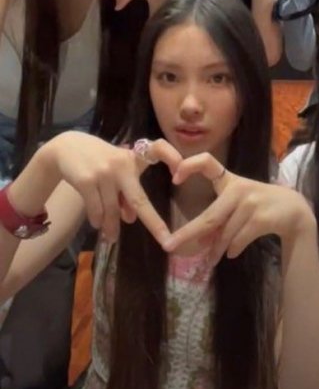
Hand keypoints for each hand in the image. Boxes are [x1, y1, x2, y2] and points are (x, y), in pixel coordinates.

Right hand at [44, 133, 181, 243]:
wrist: (66, 147)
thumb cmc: (100, 160)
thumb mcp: (118, 170)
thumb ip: (127, 192)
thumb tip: (131, 218)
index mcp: (134, 157)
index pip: (159, 148)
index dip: (172, 157)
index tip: (181, 173)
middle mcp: (122, 164)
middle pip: (139, 199)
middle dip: (154, 222)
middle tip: (165, 240)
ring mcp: (104, 172)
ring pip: (113, 211)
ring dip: (112, 227)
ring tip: (111, 236)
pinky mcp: (86, 180)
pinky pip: (96, 211)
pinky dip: (98, 221)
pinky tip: (97, 223)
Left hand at [162, 152, 315, 264]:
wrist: (294, 210)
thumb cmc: (259, 204)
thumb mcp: (238, 202)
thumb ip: (219, 217)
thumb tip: (196, 240)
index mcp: (229, 179)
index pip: (207, 162)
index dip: (189, 165)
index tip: (174, 178)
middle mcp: (239, 188)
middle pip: (209, 216)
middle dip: (187, 234)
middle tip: (169, 246)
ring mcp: (251, 203)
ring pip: (224, 234)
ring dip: (215, 250)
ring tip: (210, 260)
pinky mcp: (261, 219)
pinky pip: (237, 240)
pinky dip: (232, 250)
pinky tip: (231, 254)